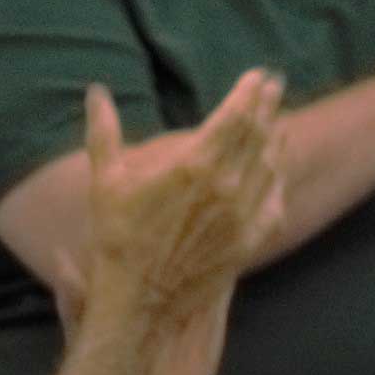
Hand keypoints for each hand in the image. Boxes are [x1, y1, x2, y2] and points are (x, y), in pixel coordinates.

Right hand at [71, 73, 280, 319]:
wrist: (140, 297)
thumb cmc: (118, 238)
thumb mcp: (105, 181)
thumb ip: (104, 132)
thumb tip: (95, 91)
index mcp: (195, 164)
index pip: (235, 117)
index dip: (249, 93)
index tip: (257, 76)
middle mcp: (227, 185)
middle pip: (257, 135)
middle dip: (267, 106)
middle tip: (275, 85)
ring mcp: (243, 214)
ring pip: (269, 165)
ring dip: (276, 137)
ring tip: (278, 119)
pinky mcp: (250, 240)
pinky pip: (274, 201)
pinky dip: (279, 177)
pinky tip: (278, 167)